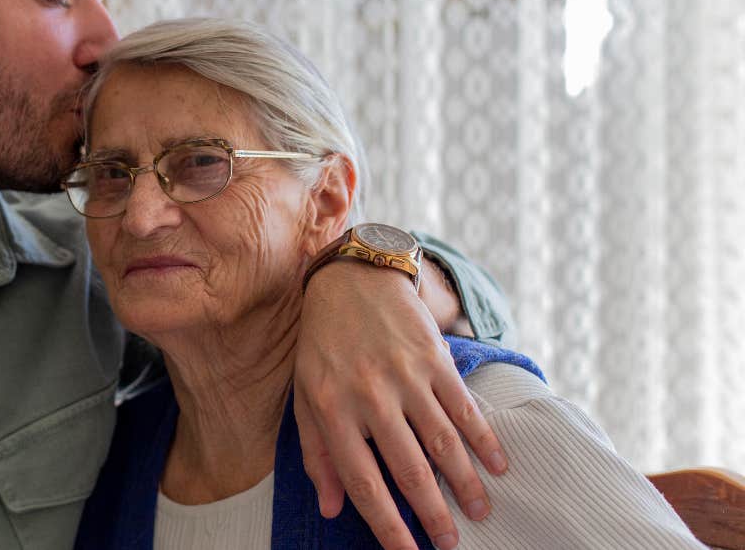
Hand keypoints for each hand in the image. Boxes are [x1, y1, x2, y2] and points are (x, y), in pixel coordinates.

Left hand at [292, 260, 507, 549]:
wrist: (352, 279)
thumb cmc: (323, 346)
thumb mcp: (306, 396)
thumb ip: (317, 454)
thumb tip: (332, 509)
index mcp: (332, 410)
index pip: (362, 482)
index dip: (387, 524)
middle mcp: (369, 395)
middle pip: (409, 469)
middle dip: (433, 514)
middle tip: (450, 543)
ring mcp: (405, 376)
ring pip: (442, 442)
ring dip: (465, 483)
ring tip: (479, 512)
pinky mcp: (434, 358)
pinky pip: (464, 407)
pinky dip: (484, 439)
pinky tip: (497, 466)